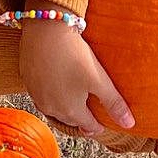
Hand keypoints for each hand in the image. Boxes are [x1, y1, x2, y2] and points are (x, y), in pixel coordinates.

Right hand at [16, 18, 134, 137]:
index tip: (103, 125)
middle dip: (81, 119)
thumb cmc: (73, 55)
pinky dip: (51, 96)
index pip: (88, 126)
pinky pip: (41, 96)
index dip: (98, 126)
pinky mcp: (27, 80)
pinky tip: (55, 87)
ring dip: (64, 109)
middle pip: (70, 119)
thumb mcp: (99, 80)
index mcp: (70, 110)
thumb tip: (129, 124)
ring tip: (73, 104)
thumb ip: (114, 103)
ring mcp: (36, 95)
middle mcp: (51, 108)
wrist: (45, 31)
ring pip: (53, 109)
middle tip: (90, 116)